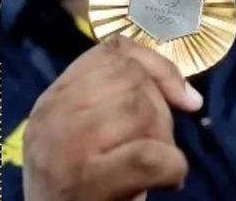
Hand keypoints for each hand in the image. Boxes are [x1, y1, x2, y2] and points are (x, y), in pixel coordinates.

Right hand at [22, 35, 203, 200]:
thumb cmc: (78, 186)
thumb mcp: (80, 133)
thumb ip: (108, 100)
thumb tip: (183, 92)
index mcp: (52, 97)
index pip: (110, 50)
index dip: (156, 65)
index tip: (179, 96)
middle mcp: (52, 113)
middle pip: (130, 77)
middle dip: (160, 107)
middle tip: (157, 141)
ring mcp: (66, 145)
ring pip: (140, 110)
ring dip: (164, 139)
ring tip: (155, 165)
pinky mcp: (87, 180)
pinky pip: (151, 156)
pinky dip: (173, 167)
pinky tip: (166, 182)